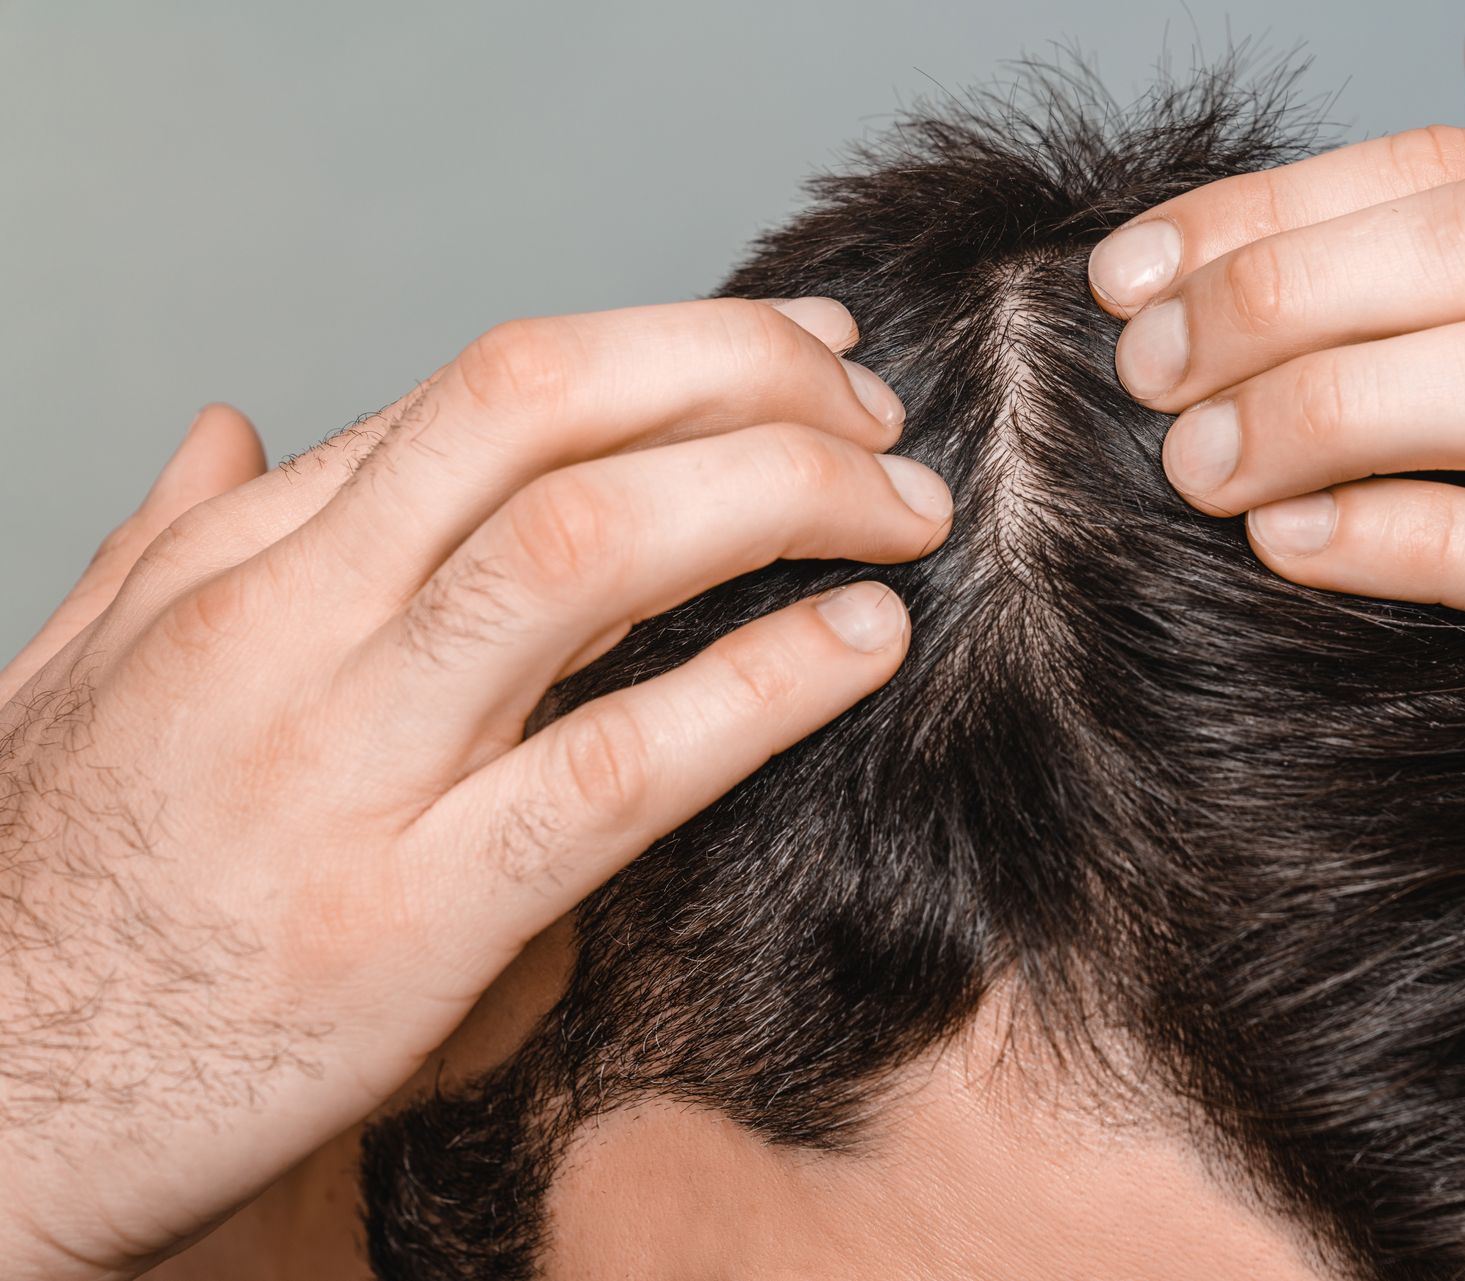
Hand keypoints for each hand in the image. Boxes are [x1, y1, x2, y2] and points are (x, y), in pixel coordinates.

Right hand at [0, 297, 950, 1275]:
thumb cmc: (45, 893)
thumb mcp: (70, 680)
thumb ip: (163, 542)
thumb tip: (238, 428)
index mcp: (233, 566)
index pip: (482, 394)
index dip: (668, 351)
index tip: (790, 355)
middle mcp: (285, 627)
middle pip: (543, 411)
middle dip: (737, 374)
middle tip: (870, 411)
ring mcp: (344, 765)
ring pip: (584, 549)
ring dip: (776, 498)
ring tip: (897, 512)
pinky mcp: (404, 919)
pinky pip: (612, 764)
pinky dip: (759, 683)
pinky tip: (861, 644)